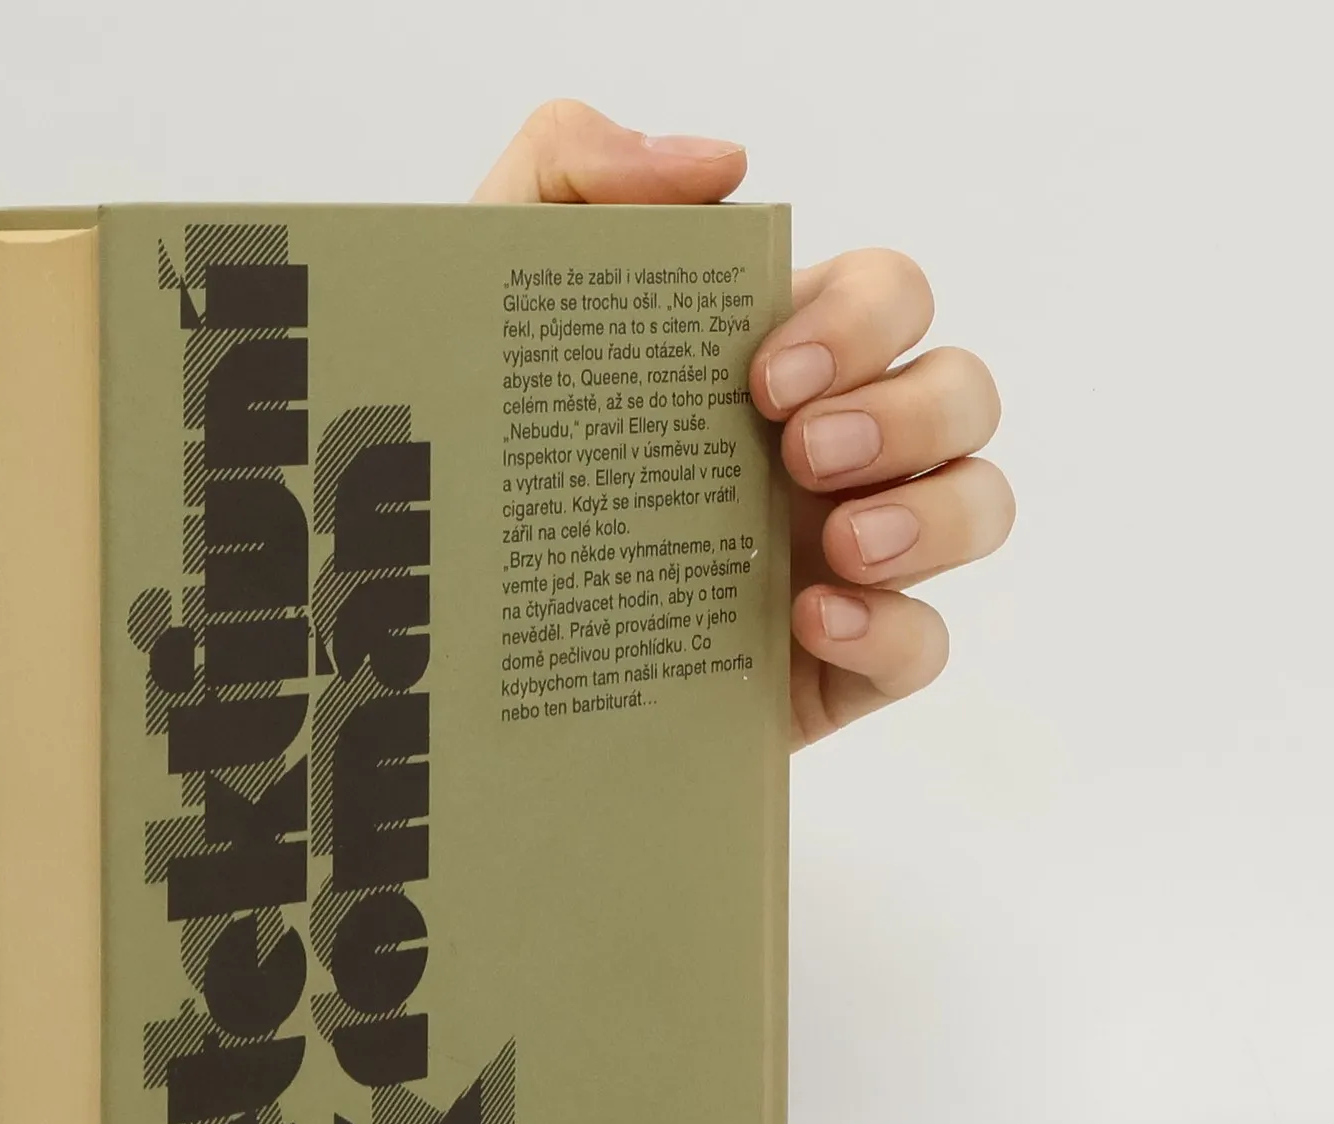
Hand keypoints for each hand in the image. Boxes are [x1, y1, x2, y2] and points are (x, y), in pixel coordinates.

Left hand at [475, 101, 1014, 747]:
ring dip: (935, 515)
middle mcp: (828, 452)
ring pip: (975, 506)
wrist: (437, 626)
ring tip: (839, 543)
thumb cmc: (476, 447)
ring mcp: (839, 560)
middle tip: (801, 451)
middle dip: (908, 411)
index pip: (888, 299)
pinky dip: (894, 630)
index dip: (861, 321)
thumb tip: (719, 165)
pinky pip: (922, 645)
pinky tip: (811, 622)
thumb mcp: (487, 288)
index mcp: (774, 360)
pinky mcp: (827, 668)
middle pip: (959, 391)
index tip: (763, 375)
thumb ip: (570, 166)